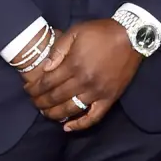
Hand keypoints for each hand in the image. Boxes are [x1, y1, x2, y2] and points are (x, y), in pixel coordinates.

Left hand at [23, 19, 141, 132]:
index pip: (48, 82)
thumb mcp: (76, 31)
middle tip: (33, 102)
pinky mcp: (109, 98)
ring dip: (54, 114)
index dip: (35, 88)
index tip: (28, 90)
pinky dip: (80, 125)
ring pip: (70, 109)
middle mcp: (84, 81)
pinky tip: (67, 128)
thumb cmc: (102, 33)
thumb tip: (46, 68)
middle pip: (56, 97)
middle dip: (40, 102)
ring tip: (46, 114)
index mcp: (74, 64)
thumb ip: (59, 49)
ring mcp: (97, 92)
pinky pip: (93, 117)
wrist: (132, 37)